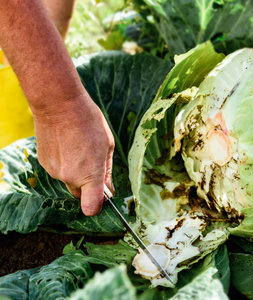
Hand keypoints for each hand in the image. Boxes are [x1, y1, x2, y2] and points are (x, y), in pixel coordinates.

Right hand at [33, 92, 114, 215]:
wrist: (60, 105)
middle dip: (88, 186)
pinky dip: (64, 162)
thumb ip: (107, 171)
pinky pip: (58, 170)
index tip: (103, 196)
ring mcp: (54, 171)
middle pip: (80, 194)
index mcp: (90, 175)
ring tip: (79, 147)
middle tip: (94, 163)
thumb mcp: (108, 146)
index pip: (91, 207)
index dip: (98, 205)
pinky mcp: (44, 163)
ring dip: (75, 171)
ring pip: (68, 180)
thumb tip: (108, 189)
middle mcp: (70, 177)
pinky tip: (68, 144)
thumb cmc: (89, 122)